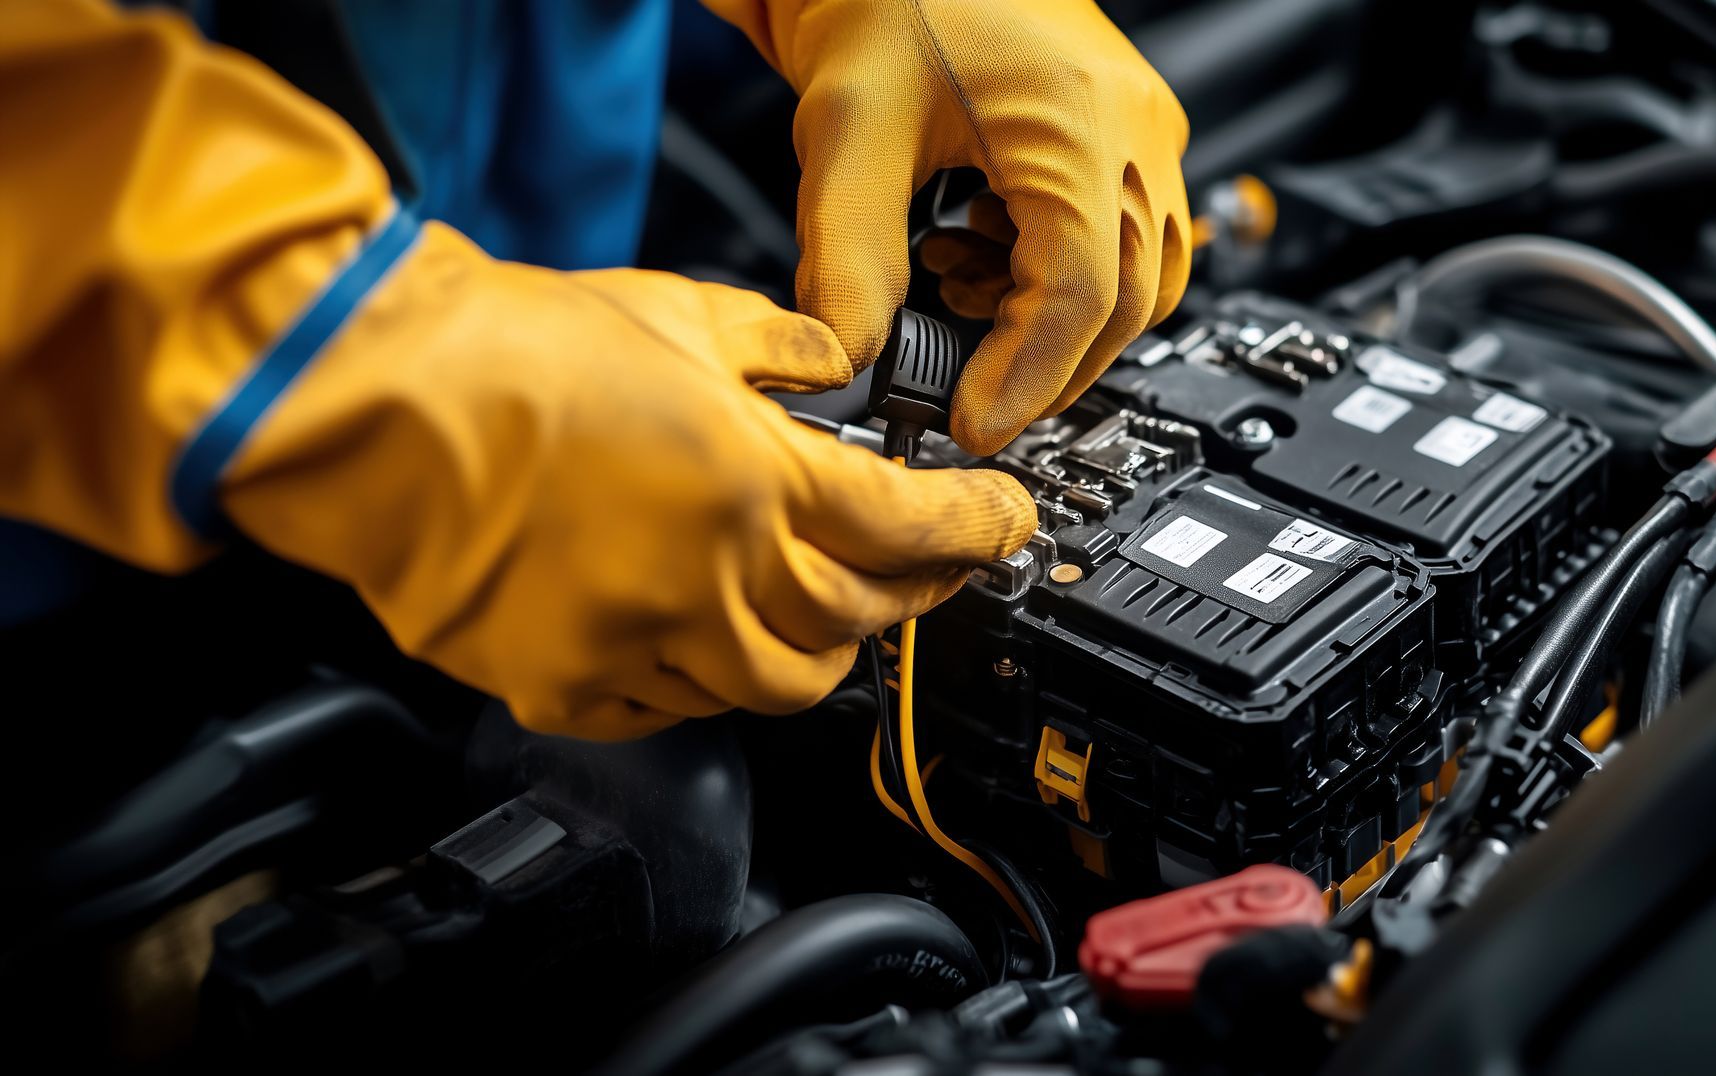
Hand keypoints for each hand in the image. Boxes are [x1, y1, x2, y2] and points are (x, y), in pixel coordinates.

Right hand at [224, 225, 1036, 738]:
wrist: (373, 407)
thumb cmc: (508, 352)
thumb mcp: (676, 312)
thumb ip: (777, 345)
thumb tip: (829, 359)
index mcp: (751, 477)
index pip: (911, 526)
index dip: (976, 531)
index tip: (1003, 527)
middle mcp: (712, 575)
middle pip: (860, 621)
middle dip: (910, 594)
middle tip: (920, 567)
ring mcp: (642, 643)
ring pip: (779, 686)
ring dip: (816, 649)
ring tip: (811, 608)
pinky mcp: (572, 689)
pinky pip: (676, 712)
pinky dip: (706, 679)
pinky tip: (698, 635)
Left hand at [714, 0, 1192, 453]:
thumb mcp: (847, 130)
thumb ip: (846, 257)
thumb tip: (852, 358)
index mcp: (1078, 122)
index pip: (1080, 291)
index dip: (1026, 376)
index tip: (970, 420)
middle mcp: (1132, 128)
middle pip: (1126, 301)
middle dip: (1044, 368)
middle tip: (966, 397)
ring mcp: (1142, 130)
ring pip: (1142, 280)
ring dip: (1059, 326)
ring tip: (962, 305)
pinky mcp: (1125, 136)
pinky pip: (1130, 240)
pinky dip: (1065, 280)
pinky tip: (984, 260)